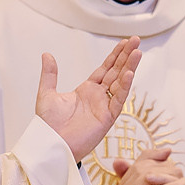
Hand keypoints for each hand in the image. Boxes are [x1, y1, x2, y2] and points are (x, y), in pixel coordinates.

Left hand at [32, 40, 140, 161]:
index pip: (105, 69)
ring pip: (120, 83)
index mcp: (86, 90)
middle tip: (136, 40)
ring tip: (138, 52)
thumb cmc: (48, 125)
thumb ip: (50, 74)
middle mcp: (98, 97)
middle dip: (126, 56)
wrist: (50, 143)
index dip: (115, 55)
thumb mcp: (47, 94)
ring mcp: (104, 107)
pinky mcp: (107, 118)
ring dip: (129, 67)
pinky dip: (124, 86)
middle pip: (116, 72)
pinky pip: (118, 99)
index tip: (124, 42)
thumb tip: (47, 55)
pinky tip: (129, 73)